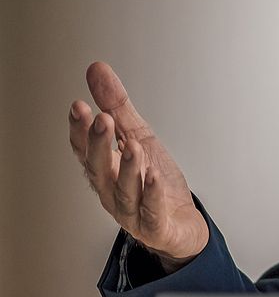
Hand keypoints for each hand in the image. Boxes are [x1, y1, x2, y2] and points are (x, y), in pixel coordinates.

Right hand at [68, 62, 209, 268]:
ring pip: (125, 190)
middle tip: (102, 120)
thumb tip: (97, 70)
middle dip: (98, 144)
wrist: (180, 222)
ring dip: (127, 168)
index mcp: (105, 169)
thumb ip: (117, 107)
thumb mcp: (138, 136)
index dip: (80, 129)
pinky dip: (152, 194)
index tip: (79, 106)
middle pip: (99, 168)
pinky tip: (154, 177)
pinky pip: (151, 210)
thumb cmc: (155, 183)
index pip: (84, 149)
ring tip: (133, 146)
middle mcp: (112, 191)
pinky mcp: (154, 226)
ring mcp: (132, 211)